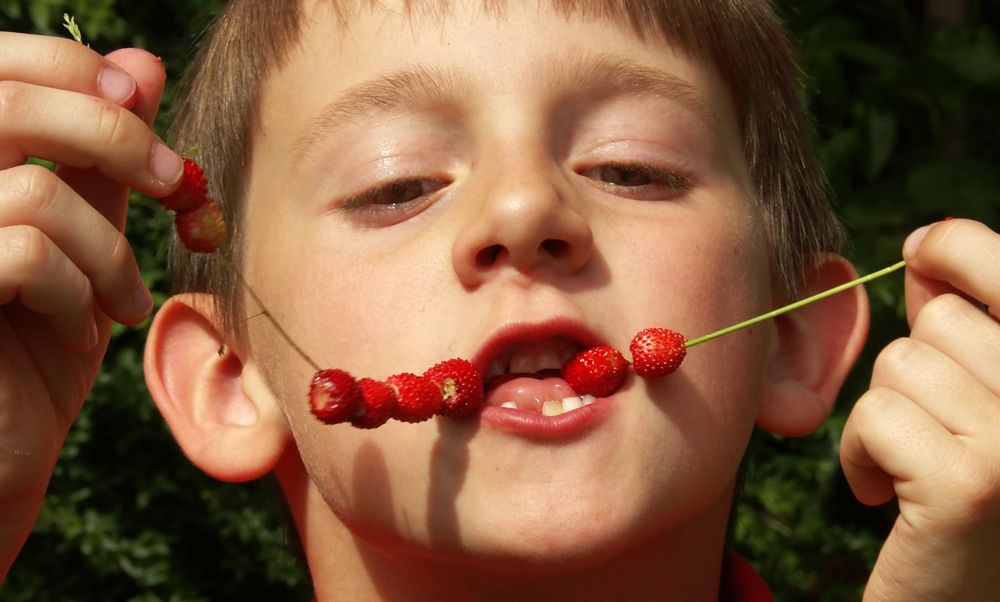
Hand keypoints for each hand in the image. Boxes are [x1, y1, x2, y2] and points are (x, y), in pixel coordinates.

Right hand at [0, 32, 180, 580]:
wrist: (4, 447)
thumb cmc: (39, 343)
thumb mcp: (83, 237)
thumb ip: (101, 156)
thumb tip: (141, 64)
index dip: (75, 68)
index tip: (141, 103)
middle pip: (11, 103)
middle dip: (114, 138)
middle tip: (174, 185)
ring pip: (37, 195)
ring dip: (109, 253)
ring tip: (125, 303)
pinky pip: (25, 256)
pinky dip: (79, 294)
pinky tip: (84, 333)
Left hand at [841, 219, 999, 600]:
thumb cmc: (968, 503)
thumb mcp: (981, 406)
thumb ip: (964, 329)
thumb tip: (926, 249)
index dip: (959, 246)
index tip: (922, 251)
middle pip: (939, 320)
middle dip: (913, 372)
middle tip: (931, 437)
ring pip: (901, 364)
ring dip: (883, 418)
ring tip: (912, 471)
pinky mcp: (970, 484)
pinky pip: (876, 413)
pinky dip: (862, 454)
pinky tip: (883, 497)